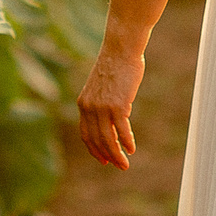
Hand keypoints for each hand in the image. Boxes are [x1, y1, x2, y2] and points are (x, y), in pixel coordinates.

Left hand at [77, 46, 143, 168]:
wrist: (121, 49)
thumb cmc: (116, 65)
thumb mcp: (103, 86)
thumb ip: (105, 103)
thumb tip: (119, 117)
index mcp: (83, 104)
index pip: (86, 134)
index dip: (94, 149)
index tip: (103, 159)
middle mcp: (89, 108)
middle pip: (97, 140)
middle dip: (107, 155)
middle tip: (117, 166)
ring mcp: (102, 107)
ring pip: (109, 139)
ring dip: (117, 154)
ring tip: (125, 164)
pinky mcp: (117, 105)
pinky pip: (122, 130)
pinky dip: (126, 142)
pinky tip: (132, 149)